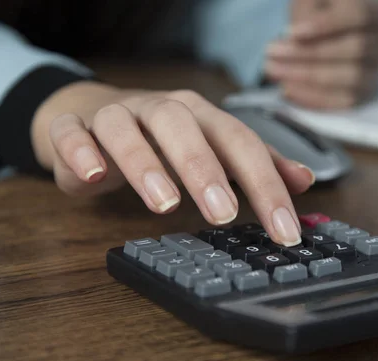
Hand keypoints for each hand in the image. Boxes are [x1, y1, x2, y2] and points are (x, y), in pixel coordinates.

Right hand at [31, 82, 314, 245]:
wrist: (96, 115)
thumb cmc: (165, 139)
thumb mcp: (215, 148)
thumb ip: (256, 166)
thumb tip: (305, 180)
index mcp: (201, 117)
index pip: (240, 144)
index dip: (266, 187)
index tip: (284, 232)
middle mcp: (161, 111)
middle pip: (185, 128)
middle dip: (206, 171)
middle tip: (224, 215)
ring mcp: (116, 116)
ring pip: (128, 129)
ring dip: (146, 164)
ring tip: (164, 204)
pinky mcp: (75, 129)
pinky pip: (72, 135)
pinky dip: (81, 153)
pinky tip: (95, 177)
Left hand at [265, 0, 377, 109]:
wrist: (324, 40)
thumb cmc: (318, 16)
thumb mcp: (312, 4)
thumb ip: (308, 14)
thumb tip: (296, 40)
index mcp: (373, 13)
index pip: (358, 15)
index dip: (326, 24)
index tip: (291, 32)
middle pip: (355, 48)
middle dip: (308, 53)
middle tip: (271, 52)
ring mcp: (375, 71)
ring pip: (351, 78)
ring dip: (308, 77)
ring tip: (274, 71)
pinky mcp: (363, 95)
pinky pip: (344, 102)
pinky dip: (314, 97)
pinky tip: (287, 89)